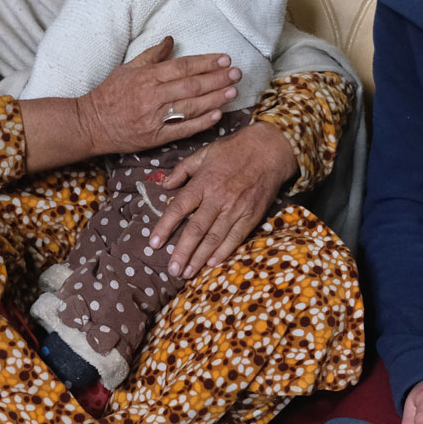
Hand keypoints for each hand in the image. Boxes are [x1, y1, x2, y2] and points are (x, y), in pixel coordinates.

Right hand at [75, 38, 239, 154]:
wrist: (91, 124)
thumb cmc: (110, 94)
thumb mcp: (128, 68)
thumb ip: (152, 55)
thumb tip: (171, 40)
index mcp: (146, 77)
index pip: (182, 67)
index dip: (206, 63)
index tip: (225, 59)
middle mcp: (152, 96)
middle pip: (191, 86)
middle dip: (217, 79)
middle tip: (237, 73)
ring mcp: (154, 118)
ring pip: (190, 107)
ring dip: (214, 99)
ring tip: (233, 91)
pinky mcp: (155, 137)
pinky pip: (182, 130)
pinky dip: (201, 123)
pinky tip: (217, 115)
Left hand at [147, 121, 295, 277]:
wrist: (269, 150)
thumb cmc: (233, 150)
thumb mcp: (203, 153)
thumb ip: (182, 170)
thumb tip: (163, 185)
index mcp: (204, 182)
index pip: (179, 208)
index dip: (165, 227)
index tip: (154, 243)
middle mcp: (218, 198)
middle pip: (196, 229)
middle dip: (182, 252)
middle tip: (172, 269)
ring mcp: (236, 209)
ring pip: (214, 238)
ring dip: (199, 258)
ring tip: (187, 273)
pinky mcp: (251, 216)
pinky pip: (235, 238)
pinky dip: (223, 252)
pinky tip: (211, 264)